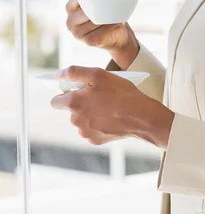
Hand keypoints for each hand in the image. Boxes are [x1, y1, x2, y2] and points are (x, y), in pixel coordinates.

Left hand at [51, 66, 174, 148]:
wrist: (141, 116)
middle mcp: (76, 120)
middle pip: (71, 110)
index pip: (55, 101)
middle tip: (99, 96)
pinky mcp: (95, 140)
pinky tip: (110, 117)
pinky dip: (98, 124)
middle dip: (81, 103)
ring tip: (107, 107)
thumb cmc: (121, 92)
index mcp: (74, 103)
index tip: (75, 91)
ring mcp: (85, 132)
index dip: (63, 94)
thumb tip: (58, 75)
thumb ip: (74, 72)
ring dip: (90, 114)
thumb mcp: (98, 74)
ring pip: (81, 120)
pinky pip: (91, 130)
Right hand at [65, 0, 138, 69]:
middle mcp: (70, 21)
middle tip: (111, 1)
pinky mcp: (87, 41)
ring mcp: (77, 33)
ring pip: (93, 21)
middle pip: (85, 11)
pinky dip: (110, 27)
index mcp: (70, 7)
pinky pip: (100, 32)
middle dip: (99, 6)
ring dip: (107, 17)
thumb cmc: (107, 13)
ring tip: (117, 12)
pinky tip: (117, 23)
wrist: (116, 34)